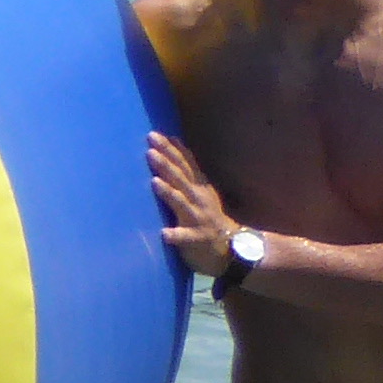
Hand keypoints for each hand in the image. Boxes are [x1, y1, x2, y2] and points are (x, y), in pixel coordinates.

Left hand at [144, 132, 236, 275]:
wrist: (231, 246)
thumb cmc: (208, 215)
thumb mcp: (201, 189)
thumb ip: (187, 170)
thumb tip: (174, 142)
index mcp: (198, 186)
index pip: (183, 163)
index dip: (171, 149)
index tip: (155, 135)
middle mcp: (198, 198)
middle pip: (181, 178)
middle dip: (166, 163)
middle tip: (150, 149)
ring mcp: (198, 218)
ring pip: (182, 203)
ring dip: (169, 192)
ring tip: (154, 181)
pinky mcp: (197, 238)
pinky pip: (186, 237)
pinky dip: (176, 234)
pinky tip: (164, 233)